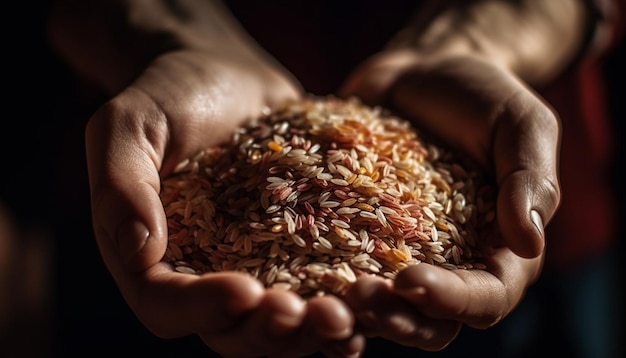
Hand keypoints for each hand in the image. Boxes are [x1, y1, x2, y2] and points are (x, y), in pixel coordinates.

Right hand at [85, 48, 363, 357]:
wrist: (226, 75)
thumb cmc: (171, 94)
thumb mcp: (129, 124)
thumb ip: (122, 185)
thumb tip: (139, 253)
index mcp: (151, 256)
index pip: (166, 305)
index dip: (204, 308)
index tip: (245, 291)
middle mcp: (202, 271)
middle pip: (230, 329)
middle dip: (268, 331)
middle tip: (309, 316)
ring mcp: (251, 264)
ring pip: (276, 321)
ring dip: (310, 332)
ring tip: (345, 320)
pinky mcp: (292, 248)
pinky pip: (314, 287)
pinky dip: (338, 303)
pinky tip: (369, 300)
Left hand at [338, 49, 558, 349]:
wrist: (422, 74)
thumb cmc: (479, 96)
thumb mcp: (520, 123)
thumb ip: (530, 179)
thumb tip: (529, 243)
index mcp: (502, 250)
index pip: (487, 297)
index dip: (451, 300)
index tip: (409, 280)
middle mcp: (455, 264)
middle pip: (431, 321)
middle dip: (397, 318)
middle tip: (357, 295)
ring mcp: (406, 254)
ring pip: (387, 308)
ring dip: (359, 311)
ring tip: (325, 293)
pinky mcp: (364, 237)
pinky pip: (346, 270)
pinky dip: (326, 281)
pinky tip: (296, 273)